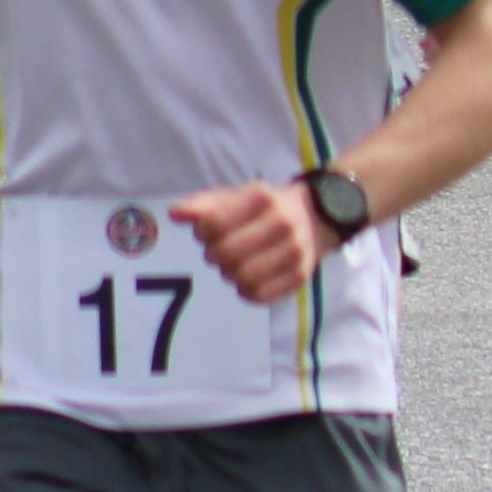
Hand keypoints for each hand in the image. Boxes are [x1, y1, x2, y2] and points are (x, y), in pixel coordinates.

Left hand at [171, 176, 328, 307]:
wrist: (316, 217)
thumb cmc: (264, 207)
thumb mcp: (235, 196)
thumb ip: (203, 204)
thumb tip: (175, 214)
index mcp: (262, 198)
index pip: (214, 224)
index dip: (202, 232)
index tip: (206, 232)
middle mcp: (282, 224)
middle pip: (227, 254)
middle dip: (213, 255)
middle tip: (217, 251)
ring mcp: (295, 251)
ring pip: (243, 277)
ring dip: (228, 274)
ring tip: (232, 264)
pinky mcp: (300, 275)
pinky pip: (260, 295)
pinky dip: (245, 290)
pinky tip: (246, 278)